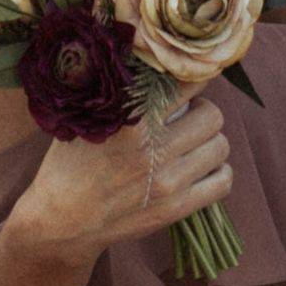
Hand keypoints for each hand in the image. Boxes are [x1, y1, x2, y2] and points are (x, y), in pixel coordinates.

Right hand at [10, 94, 234, 259]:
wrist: (62, 222)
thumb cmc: (70, 165)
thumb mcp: (88, 120)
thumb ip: (122, 94)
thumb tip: (153, 63)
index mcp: (132, 121)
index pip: (186, 85)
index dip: (193, 77)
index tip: (191, 78)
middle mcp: (154, 150)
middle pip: (212, 116)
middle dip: (204, 110)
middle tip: (191, 114)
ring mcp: (169, 181)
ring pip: (221, 146)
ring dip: (211, 140)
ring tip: (194, 142)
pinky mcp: (177, 208)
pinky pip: (223, 182)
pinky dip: (218, 171)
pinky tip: (201, 167)